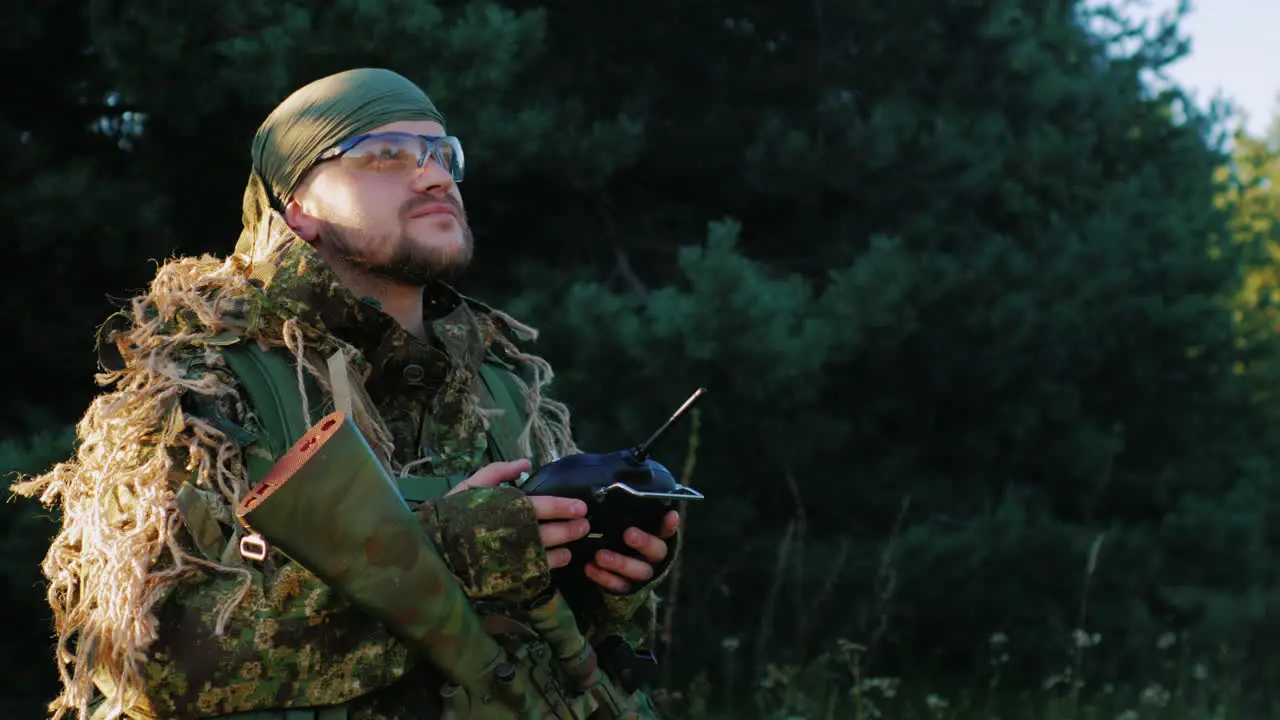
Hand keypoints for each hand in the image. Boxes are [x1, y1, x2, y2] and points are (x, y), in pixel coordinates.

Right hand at [448, 459, 589, 568]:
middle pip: (551, 533)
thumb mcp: (469, 488)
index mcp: (505, 511)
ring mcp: (511, 561)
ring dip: (564, 550)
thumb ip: (498, 472)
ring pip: (547, 556)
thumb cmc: (449, 517)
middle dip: (571, 529)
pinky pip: (536, 574)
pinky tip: (559, 560)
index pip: (543, 507)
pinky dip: (551, 567)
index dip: (564, 506)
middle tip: (584, 525)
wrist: (429, 555)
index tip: (581, 507)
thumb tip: (525, 462)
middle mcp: (512, 536)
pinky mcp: (507, 580)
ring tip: (572, 547)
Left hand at [584, 509, 680, 593]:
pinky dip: (604, 577)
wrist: (614, 577)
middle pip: (657, 551)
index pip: (667, 531)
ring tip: (600, 555)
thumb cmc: (622, 545)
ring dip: (620, 562)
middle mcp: (653, 559)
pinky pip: (619, 586)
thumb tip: (613, 495)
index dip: (670, 525)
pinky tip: (590, 567)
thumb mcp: (626, 530)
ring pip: (639, 571)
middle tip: (628, 534)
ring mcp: (642, 576)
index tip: (670, 515)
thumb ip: (627, 519)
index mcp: (656, 541)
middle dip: (644, 542)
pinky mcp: (628, 590)